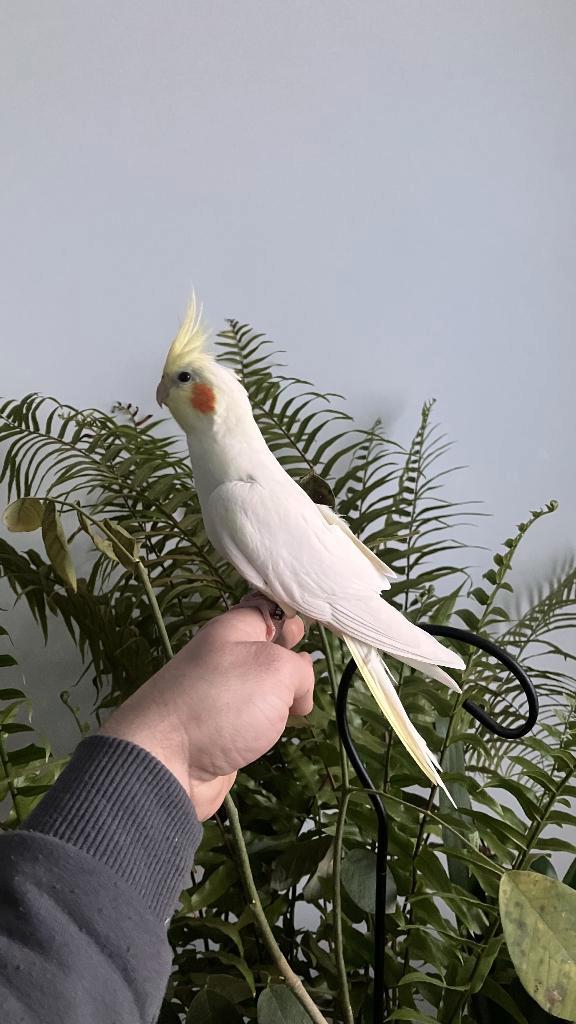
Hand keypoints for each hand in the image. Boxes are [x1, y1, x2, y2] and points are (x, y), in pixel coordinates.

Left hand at [99, 603, 314, 819]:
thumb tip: (298, 692)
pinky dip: (270, 721)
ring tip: (299, 703)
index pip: (268, 607)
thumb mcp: (276, 670)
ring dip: (284, 694)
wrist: (167, 762)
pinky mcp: (223, 729)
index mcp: (233, 629)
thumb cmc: (223, 703)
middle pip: (269, 646)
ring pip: (264, 684)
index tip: (316, 628)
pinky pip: (254, 715)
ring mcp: (223, 694)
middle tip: (307, 667)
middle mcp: (226, 656)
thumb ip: (300, 670)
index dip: (294, 613)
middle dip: (292, 655)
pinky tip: (281, 727)